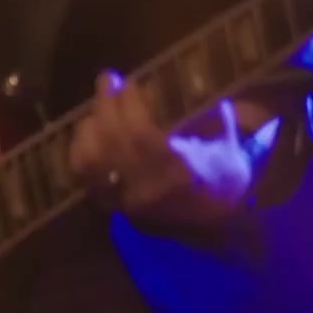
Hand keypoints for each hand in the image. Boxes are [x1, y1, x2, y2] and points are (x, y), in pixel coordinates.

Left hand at [69, 71, 253, 226]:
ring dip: (90, 126)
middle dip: (106, 107)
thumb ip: (222, 125)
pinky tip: (90, 129)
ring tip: (100, 105)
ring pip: (90, 160)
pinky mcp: (109, 205)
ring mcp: (122, 200)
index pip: (141, 137)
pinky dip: (80, 147)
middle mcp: (145, 189)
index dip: (130, 106)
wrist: (208, 233)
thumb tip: (212, 95)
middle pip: (111, 143)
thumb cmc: (222, 187)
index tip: (131, 83)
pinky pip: (82, 175)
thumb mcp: (232, 156)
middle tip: (108, 80)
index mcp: (178, 176)